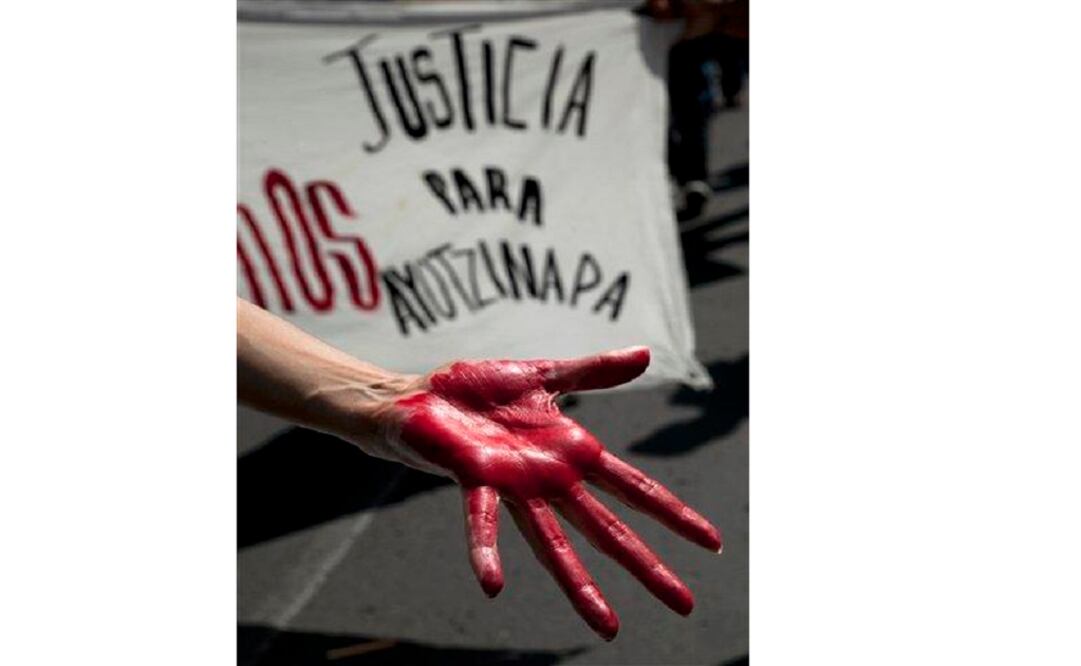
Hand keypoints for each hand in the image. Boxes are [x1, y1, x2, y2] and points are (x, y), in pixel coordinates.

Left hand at [369, 347, 722, 639]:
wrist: (417, 393)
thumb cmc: (476, 390)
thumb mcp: (545, 373)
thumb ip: (594, 372)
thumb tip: (646, 355)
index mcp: (572, 453)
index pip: (635, 489)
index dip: (673, 513)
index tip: (712, 543)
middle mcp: (550, 479)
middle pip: (608, 529)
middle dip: (646, 566)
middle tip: (684, 604)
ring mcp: (514, 485)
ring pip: (554, 542)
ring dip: (580, 585)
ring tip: (609, 626)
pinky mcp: (474, 479)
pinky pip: (482, 520)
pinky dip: (486, 552)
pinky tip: (493, 586)